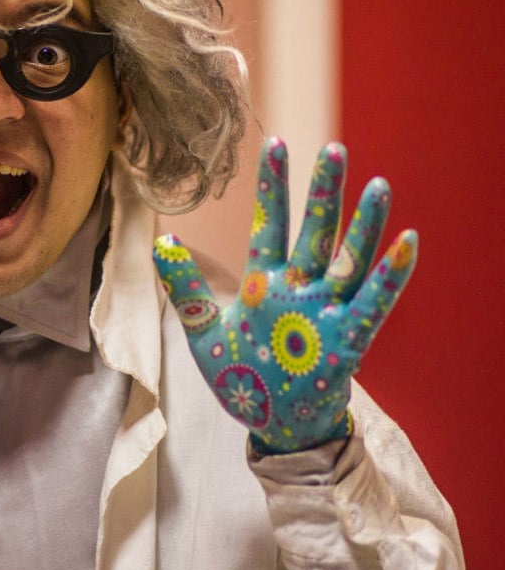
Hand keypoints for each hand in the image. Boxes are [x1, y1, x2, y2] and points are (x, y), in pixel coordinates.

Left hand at [153, 138, 417, 453]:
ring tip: (378, 185)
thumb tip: (162, 241)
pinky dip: (389, 275)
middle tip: (335, 150)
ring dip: (362, 224)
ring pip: (348, 259)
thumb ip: (185, 287)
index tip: (276, 144)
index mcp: (264, 283)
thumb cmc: (243, 378)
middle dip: (323, 192)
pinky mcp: (347, 340)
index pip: (270, 224)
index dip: (273, 186)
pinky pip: (373, 303)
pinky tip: (407, 243)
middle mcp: (299, 289)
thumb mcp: (203, 332)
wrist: (272, 425)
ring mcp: (325, 311)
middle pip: (315, 231)